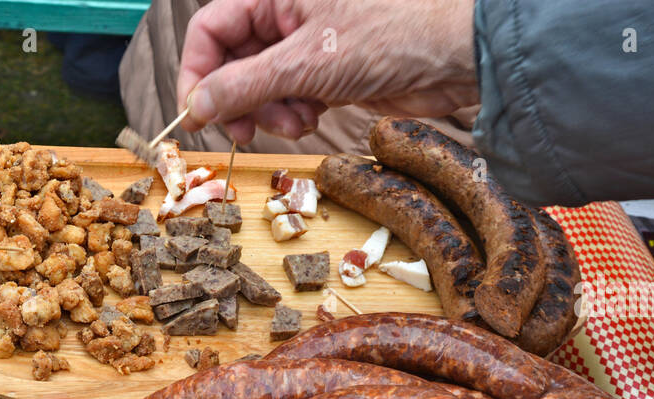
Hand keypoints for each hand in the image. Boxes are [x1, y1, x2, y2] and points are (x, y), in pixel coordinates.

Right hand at [177, 0, 477, 142]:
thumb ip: (244, 85)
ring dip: (268, 112)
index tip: (197, 115)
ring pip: (260, 84)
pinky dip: (292, 113)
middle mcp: (287, 12)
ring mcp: (309, 42)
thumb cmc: (394, 31)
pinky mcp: (329, 70)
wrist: (456, 53)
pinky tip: (312, 117)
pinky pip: (289, 96)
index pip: (210, 29)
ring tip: (296, 121)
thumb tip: (197, 104)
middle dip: (238, 99)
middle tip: (244, 130)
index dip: (197, 73)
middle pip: (233, 60)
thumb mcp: (307, 62)